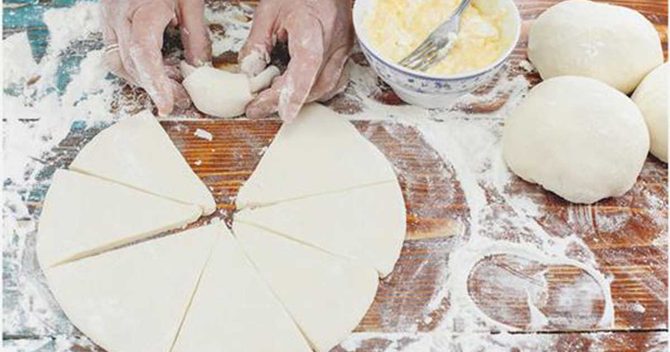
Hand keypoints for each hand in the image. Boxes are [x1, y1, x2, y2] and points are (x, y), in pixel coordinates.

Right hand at [101, 0, 210, 115]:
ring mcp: (108, 19)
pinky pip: (116, 54)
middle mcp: (117, 16)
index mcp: (140, 8)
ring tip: (171, 86)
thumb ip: (196, 35)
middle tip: (181, 100)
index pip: (143, 53)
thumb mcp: (190, 0)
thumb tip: (200, 70)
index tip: (167, 104)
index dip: (155, 83)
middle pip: (130, 64)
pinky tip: (157, 71)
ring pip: (118, 63)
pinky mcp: (107, 22)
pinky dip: (135, 68)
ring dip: (143, 80)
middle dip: (154, 87)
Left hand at [239, 0, 353, 121]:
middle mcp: (335, 39)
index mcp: (312, 23)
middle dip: (287, 100)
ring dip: (300, 99)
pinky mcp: (346, 55)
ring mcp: (344, 49)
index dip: (295, 90)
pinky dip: (313, 91)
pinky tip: (296, 89)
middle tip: (258, 106)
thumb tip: (249, 73)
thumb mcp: (268, 11)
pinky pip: (332, 82)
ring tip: (273, 96)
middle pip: (316, 83)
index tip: (279, 111)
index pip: (308, 61)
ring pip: (326, 87)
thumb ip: (257, 42)